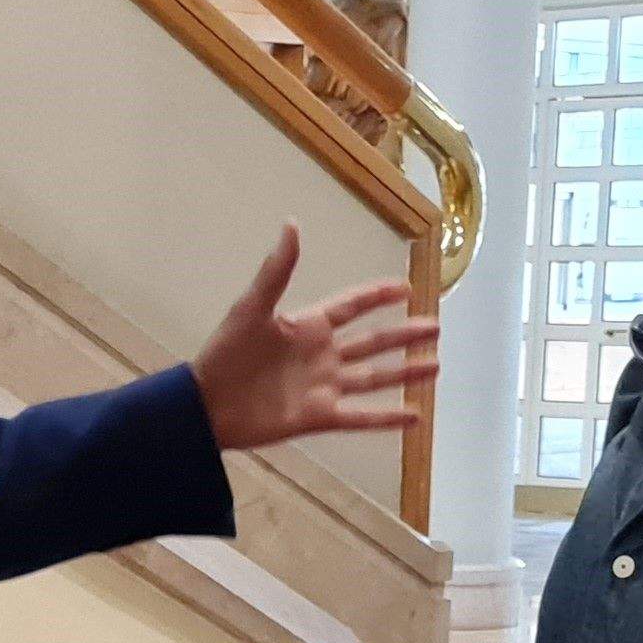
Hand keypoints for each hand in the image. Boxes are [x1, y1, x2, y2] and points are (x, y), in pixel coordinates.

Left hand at [190, 224, 438, 448]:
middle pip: (373, 342)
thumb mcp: (252, 307)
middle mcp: (322, 355)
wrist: (206, 405)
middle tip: (435, 327)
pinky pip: (361, 417)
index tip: (406, 286)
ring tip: (435, 366)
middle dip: (404, 334)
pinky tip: (415, 416)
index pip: (353, 306)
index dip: (378, 295)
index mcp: (309, 325)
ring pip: (374, 377)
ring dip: (404, 371)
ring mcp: (323, 387)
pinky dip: (387, 417)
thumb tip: (292, 224)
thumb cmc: (225, 353)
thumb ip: (277, 270)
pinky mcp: (319, 417)